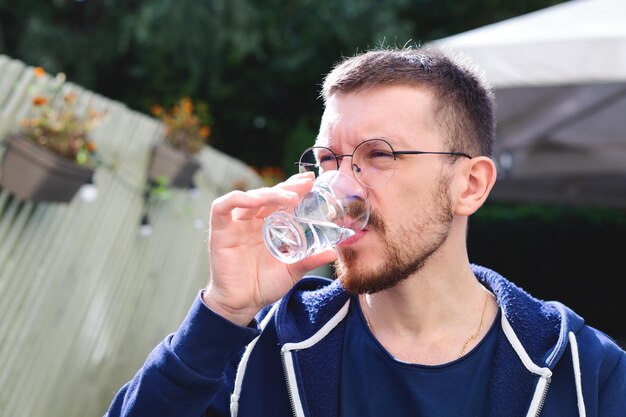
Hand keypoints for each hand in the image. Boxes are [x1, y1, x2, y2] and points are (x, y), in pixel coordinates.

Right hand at [203, 172, 337, 325]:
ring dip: (269, 193)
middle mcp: (252, 222)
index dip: (294, 188)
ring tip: (289, 198)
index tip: (311, 181)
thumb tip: (332, 252)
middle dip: (287, 187)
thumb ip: (309, 260)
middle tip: (306, 184)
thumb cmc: (264, 286)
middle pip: (268, 195)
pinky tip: (254, 201)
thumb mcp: (292, 271)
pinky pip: (222, 207)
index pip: (280, 200)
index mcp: (268, 227)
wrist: (242, 305)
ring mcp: (235, 225)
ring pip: (249, 198)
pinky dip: (237, 199)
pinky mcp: (219, 231)